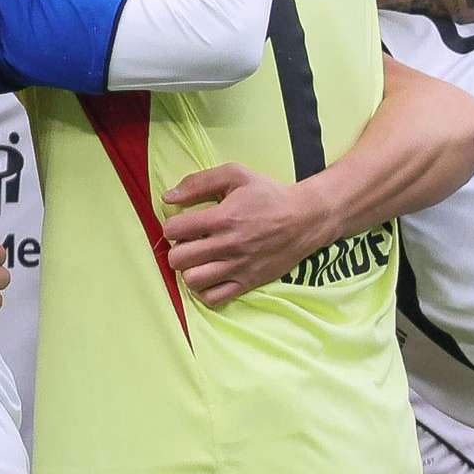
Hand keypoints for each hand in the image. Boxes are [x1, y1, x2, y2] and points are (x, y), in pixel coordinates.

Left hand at [162, 162, 337, 304]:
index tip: (183, 224)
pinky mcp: (248, 283)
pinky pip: (213, 298)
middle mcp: (229, 246)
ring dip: (189, 270)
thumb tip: (167, 197)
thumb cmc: (268, 195)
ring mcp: (238, 268)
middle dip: (178, 248)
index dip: (172, 225)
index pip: (174, 230)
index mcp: (223, 218)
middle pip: (178, 259)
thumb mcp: (236, 175)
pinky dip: (205, 289)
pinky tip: (210, 275)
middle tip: (190, 242)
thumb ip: (199, 182)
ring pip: (193, 281)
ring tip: (199, 260)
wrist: (305, 219)